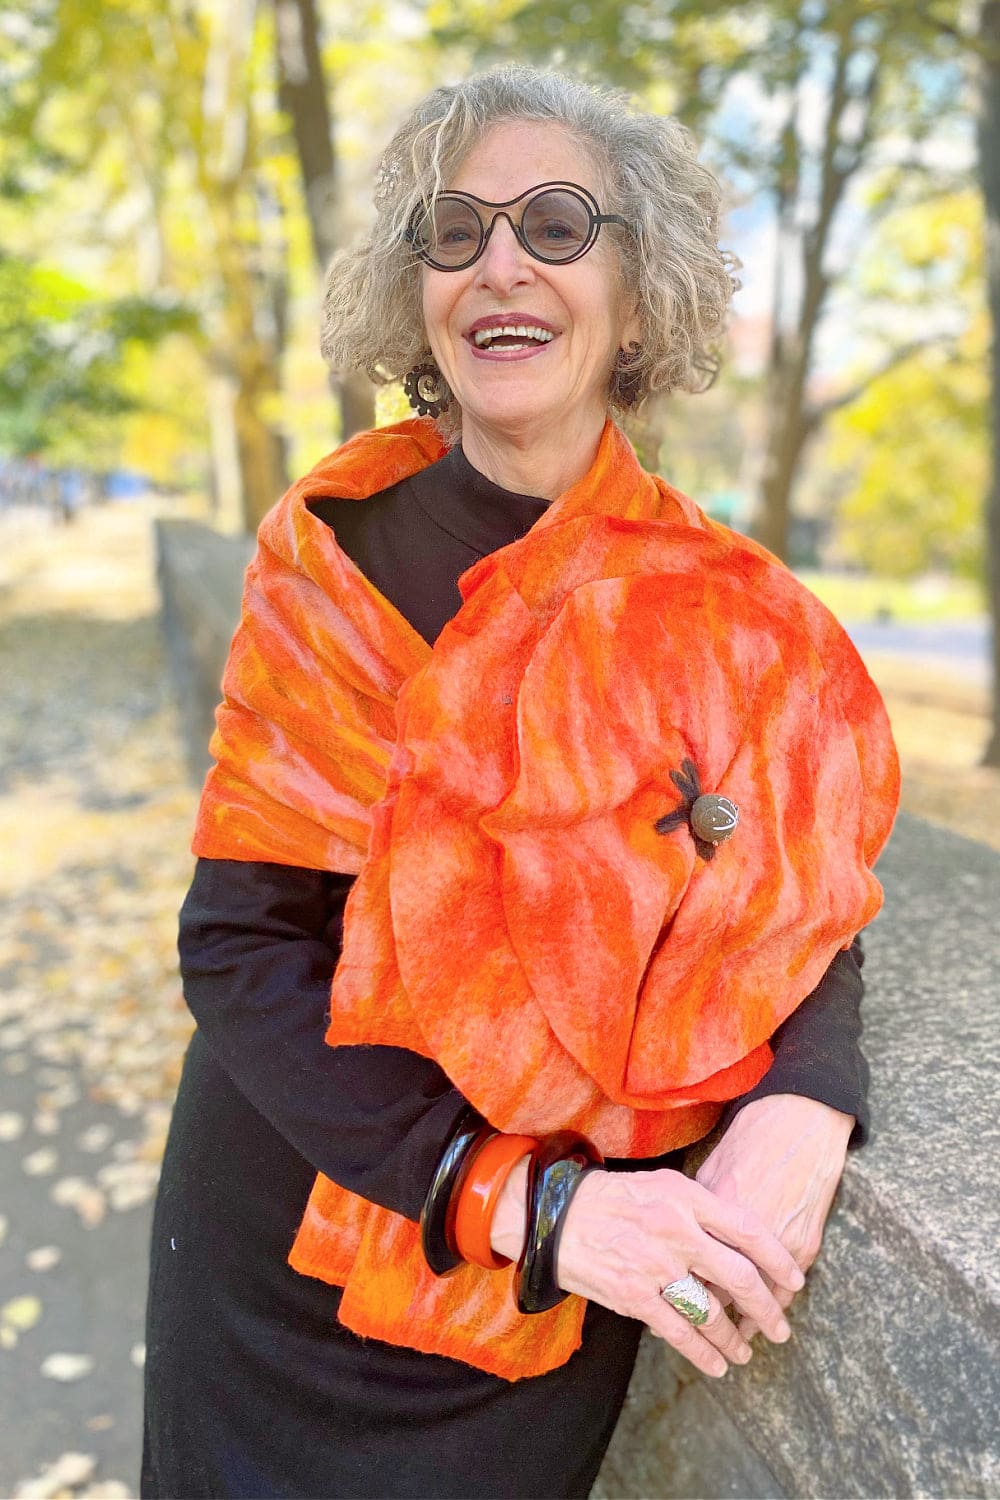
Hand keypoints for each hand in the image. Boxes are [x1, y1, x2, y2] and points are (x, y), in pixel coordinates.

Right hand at [491, 1159, 803, 1379]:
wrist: (555, 1215)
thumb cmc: (611, 1197)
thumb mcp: (660, 1185)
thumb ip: (699, 1208)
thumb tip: (739, 1235)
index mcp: (685, 1199)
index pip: (747, 1229)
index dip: (777, 1257)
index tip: (794, 1279)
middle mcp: (676, 1231)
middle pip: (739, 1276)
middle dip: (767, 1307)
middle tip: (780, 1327)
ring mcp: (655, 1266)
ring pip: (712, 1311)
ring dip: (735, 1338)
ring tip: (746, 1351)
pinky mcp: (634, 1296)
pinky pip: (679, 1332)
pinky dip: (703, 1353)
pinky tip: (717, 1365)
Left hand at [695, 1094, 853, 1338]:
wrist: (799, 1125)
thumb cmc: (749, 1143)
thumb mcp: (708, 1174)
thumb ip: (692, 1211)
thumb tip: (674, 1241)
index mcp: (708, 1213)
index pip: (685, 1267)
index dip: (673, 1291)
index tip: (663, 1305)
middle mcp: (739, 1234)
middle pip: (716, 1292)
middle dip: (705, 1321)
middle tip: (694, 1335)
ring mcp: (775, 1243)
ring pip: (753, 1301)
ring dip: (742, 1325)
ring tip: (732, 1345)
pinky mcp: (803, 1246)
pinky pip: (784, 1291)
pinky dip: (772, 1309)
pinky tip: (761, 1323)